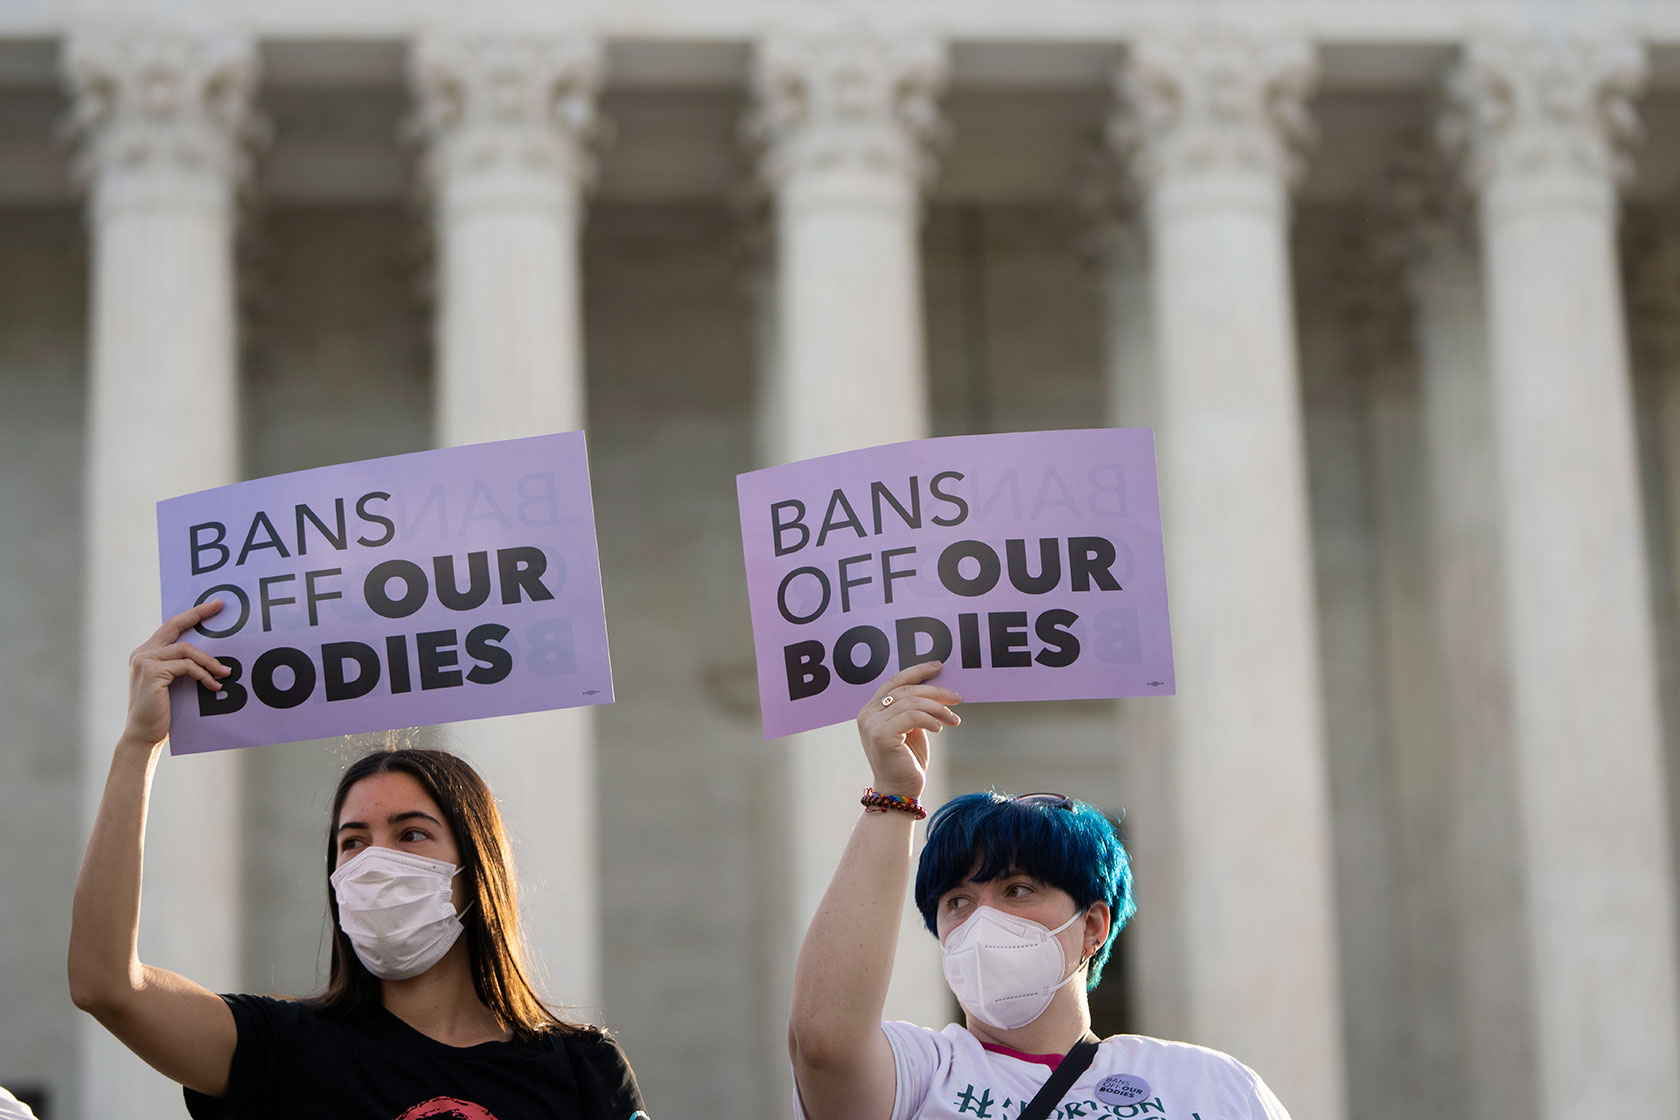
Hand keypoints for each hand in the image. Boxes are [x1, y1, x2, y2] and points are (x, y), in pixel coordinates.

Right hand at [122, 601, 231, 749]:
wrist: (143, 734)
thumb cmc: (160, 712)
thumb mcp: (172, 683)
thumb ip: (182, 666)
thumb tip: (211, 657)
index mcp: (146, 653)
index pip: (170, 627)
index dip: (191, 614)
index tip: (212, 604)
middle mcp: (142, 653)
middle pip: (175, 625)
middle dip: (198, 614)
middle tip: (219, 608)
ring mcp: (145, 661)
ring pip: (187, 650)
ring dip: (210, 662)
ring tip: (225, 674)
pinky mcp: (152, 672)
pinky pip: (187, 666)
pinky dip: (204, 675)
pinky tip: (214, 686)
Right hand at [856, 661, 961, 799]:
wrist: (899, 791)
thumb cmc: (907, 761)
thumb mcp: (911, 729)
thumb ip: (914, 709)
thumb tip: (936, 689)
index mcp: (871, 709)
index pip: (895, 681)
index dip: (917, 671)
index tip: (938, 667)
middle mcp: (867, 714)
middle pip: (906, 689)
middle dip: (935, 691)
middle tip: (957, 697)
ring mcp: (872, 724)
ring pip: (912, 702)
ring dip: (938, 709)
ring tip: (953, 719)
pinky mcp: (882, 735)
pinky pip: (913, 717)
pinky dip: (931, 720)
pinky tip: (940, 729)